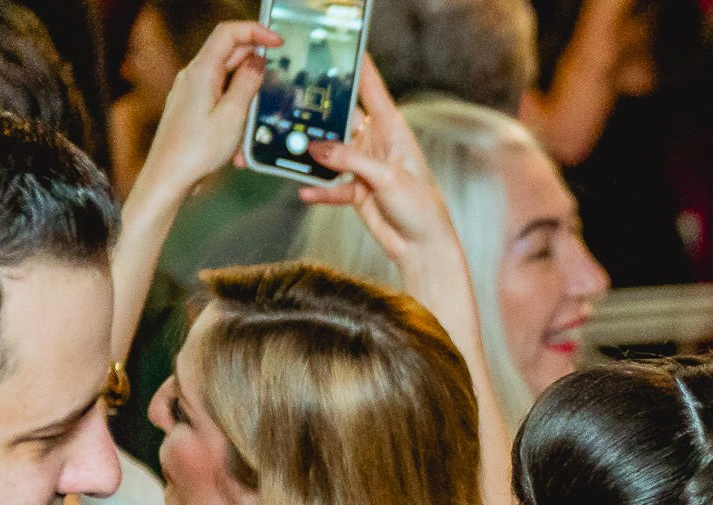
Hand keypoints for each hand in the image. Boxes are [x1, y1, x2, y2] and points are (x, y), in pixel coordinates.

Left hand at [133, 21, 279, 204]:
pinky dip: (235, 113)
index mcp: (202, 71)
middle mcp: (193, 76)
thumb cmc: (195, 150)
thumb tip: (257, 62)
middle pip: (229, 56)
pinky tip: (239, 140)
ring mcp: (191, 92)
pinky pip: (220, 100)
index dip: (255, 31)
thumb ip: (247, 83)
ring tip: (250, 127)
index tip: (277, 41)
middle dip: (255, 70)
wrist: (169, 176)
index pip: (228, 34)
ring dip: (246, 100)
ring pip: (227, 81)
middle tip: (273, 88)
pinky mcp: (192, 108)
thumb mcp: (233, 115)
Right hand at [302, 58, 457, 266]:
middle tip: (294, 99)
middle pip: (342, 119)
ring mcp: (364, 167)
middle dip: (321, 112)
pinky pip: (330, 185)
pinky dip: (318, 189)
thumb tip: (316, 148)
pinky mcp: (355, 190)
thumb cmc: (420, 208)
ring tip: (291, 147)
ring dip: (313, 153)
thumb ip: (351, 160)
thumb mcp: (387, 178)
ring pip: (330, 151)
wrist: (422, 248)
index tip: (342, 48)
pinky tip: (305, 191)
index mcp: (392, 131)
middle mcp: (376, 144)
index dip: (358, 68)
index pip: (372, 91)